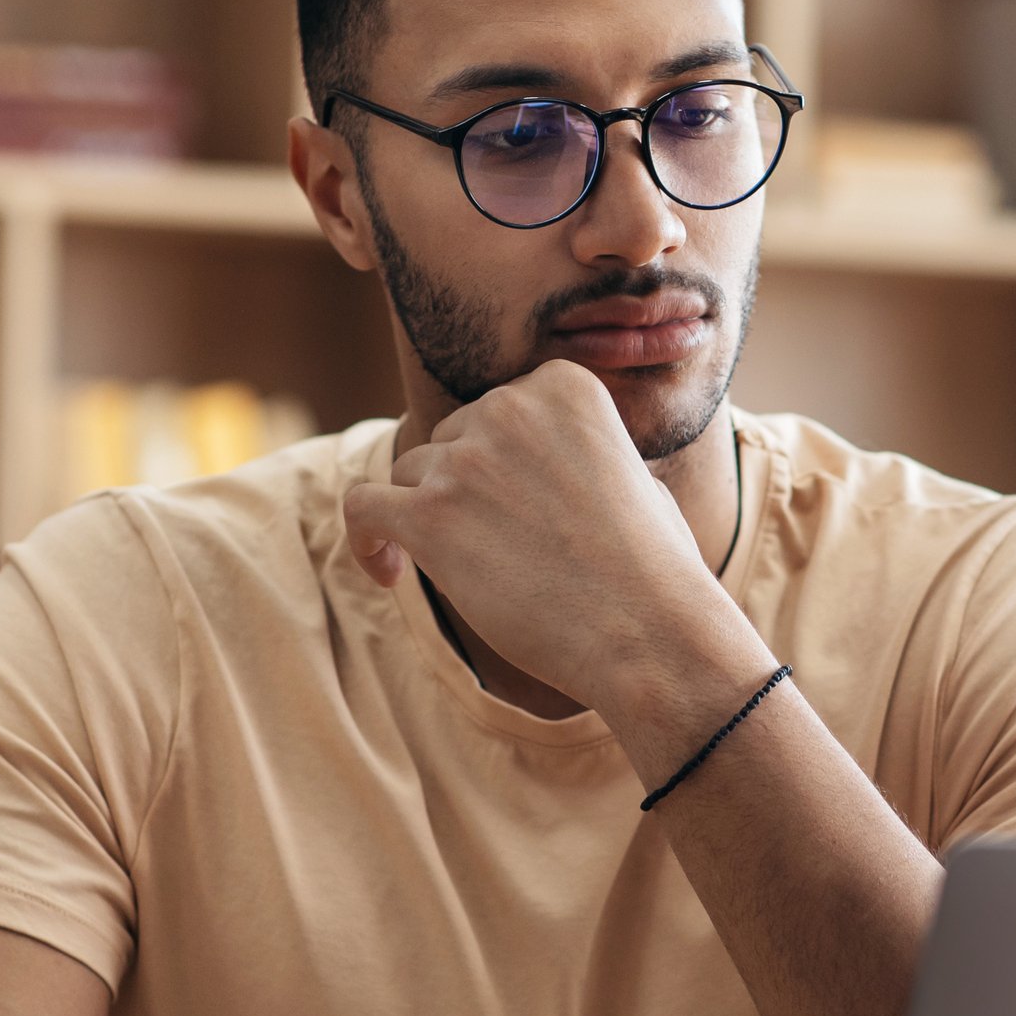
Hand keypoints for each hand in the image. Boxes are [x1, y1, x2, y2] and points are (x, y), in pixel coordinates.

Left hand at [343, 359, 755, 720]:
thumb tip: (548, 468)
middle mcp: (509, 408)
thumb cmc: (653, 568)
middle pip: (450, 438)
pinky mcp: (429, 516)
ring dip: (427, 517)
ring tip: (463, 572)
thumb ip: (579, 452)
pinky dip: (365, 539)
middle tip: (503, 549)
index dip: (498, 457)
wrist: (646, 629)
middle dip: (465, 489)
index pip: (498, 408)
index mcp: (563, 386)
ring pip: (409, 474)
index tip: (510, 502)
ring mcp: (465, 461)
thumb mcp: (633, 475)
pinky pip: (362, 507)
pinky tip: (387, 572)